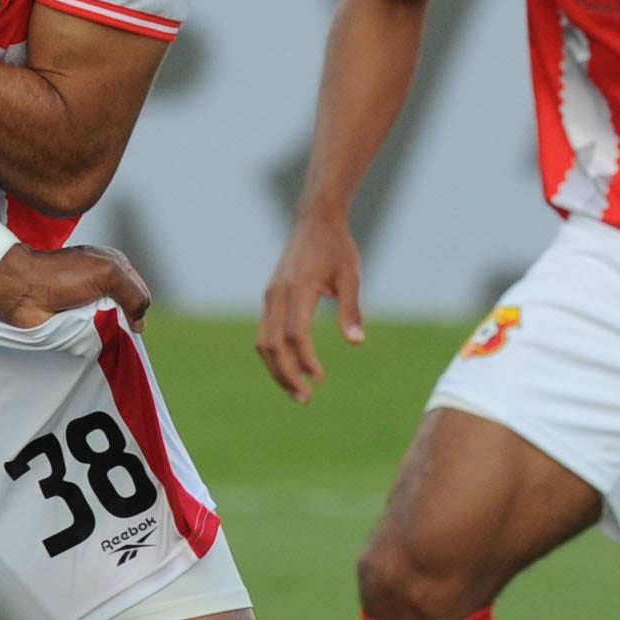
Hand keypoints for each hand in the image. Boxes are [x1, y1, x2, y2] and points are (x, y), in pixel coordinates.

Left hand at [0, 237, 149, 328]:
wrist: (23, 289)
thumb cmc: (61, 274)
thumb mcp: (107, 273)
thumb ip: (134, 293)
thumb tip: (140, 322)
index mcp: (113, 265)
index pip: (140, 291)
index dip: (138, 306)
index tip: (133, 320)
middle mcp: (103, 283)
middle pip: (128, 309)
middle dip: (125, 320)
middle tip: (116, 327)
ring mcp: (89, 302)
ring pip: (112, 324)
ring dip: (109, 330)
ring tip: (100, 333)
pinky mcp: (77, 320)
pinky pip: (95, 335)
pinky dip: (95, 338)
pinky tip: (91, 339)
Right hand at [254, 211, 363, 401]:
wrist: (314, 220)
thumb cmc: (337, 247)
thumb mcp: (351, 275)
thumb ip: (351, 309)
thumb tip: (356, 343)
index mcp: (297, 287)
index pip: (294, 334)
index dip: (305, 360)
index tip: (320, 378)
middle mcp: (277, 293)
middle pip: (272, 344)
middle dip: (286, 375)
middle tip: (304, 399)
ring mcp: (269, 296)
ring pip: (263, 342)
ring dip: (276, 370)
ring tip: (296, 392)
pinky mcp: (269, 298)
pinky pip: (264, 333)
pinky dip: (273, 356)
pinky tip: (290, 370)